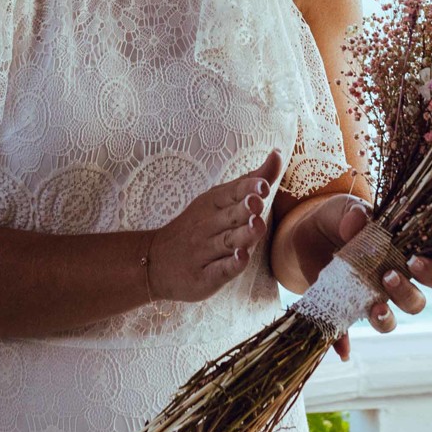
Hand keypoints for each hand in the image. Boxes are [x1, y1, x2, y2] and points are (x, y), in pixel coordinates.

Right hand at [142, 151, 284, 302]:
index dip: (247, 189)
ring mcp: (204, 252)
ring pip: (227, 242)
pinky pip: (219, 270)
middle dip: (244, 209)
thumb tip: (277, 154)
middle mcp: (207, 227)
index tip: (263, 185)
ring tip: (256, 225)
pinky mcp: (204, 277)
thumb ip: (251, 180)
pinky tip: (240, 258)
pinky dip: (230, 265)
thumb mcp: (218, 199)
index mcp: (211, 204)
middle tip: (257, 201)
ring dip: (242, 234)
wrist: (154, 261)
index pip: (231, 194)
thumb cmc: (196, 227)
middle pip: (230, 217)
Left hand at [288, 195, 431, 360]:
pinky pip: (346, 332)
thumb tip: (359, 222)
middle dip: (408, 295)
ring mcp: (367, 299)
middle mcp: (391, 283)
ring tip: (375, 307)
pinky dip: (344, 342)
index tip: (414, 261)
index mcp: (402, 256)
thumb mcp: (344, 208)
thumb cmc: (337, 218)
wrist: (303, 232)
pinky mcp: (341, 310)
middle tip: (389, 277)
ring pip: (389, 321)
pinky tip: (341, 349)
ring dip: (386, 320)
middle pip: (416, 301)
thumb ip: (353, 213)